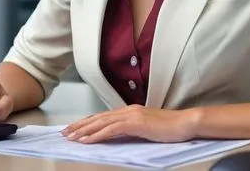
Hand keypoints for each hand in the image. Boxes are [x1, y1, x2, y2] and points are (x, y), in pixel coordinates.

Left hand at [61, 104, 199, 143]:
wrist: (185, 123)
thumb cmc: (170, 128)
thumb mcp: (147, 129)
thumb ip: (132, 130)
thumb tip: (118, 136)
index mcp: (131, 111)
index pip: (104, 116)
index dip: (88, 122)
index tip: (74, 128)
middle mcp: (129, 110)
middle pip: (99, 117)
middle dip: (80, 125)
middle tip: (65, 132)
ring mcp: (132, 115)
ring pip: (102, 122)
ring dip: (84, 130)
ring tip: (70, 137)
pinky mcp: (136, 123)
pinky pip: (112, 130)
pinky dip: (97, 135)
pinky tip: (87, 140)